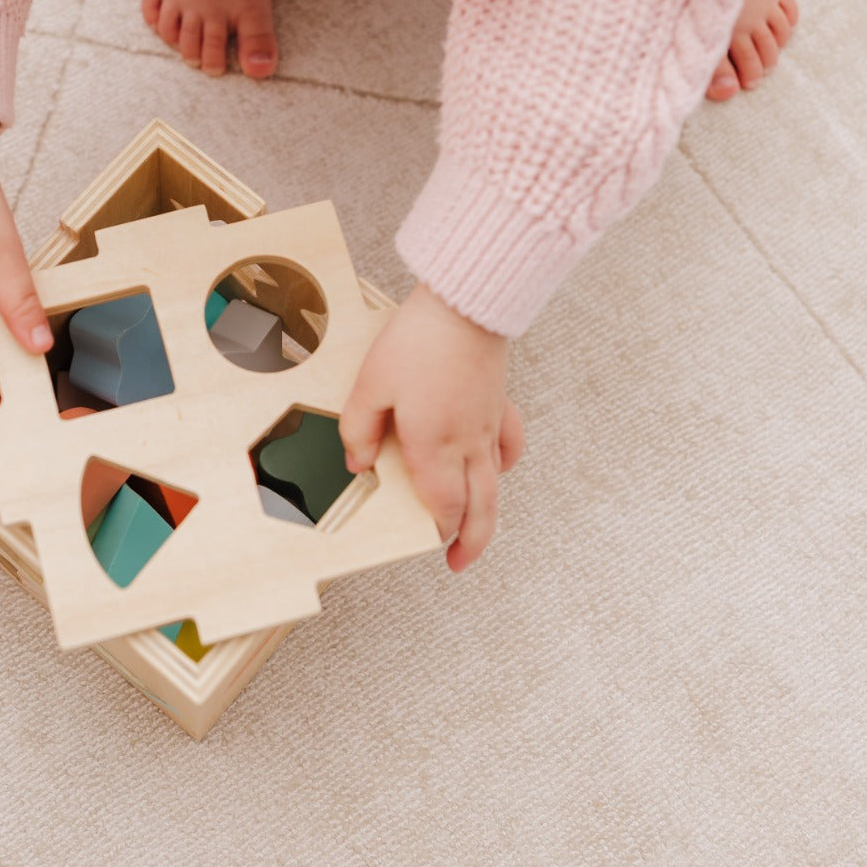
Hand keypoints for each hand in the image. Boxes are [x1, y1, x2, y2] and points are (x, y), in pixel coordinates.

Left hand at [340, 283, 524, 570]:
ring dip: (490, 513)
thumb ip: (359, 429)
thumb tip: (357, 463)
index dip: (438, 529)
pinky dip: (505, 464)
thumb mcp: (370, 384)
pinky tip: (499, 467)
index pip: (442, 505)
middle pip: (480, 508)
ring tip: (480, 531)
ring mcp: (489, 424)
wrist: (465, 304)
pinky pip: (510, 445)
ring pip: (497, 484)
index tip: (430, 540)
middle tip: (461, 563)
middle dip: (471, 542)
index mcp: (434, 445)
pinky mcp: (499, 403)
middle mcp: (467, 442)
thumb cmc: (419, 339)